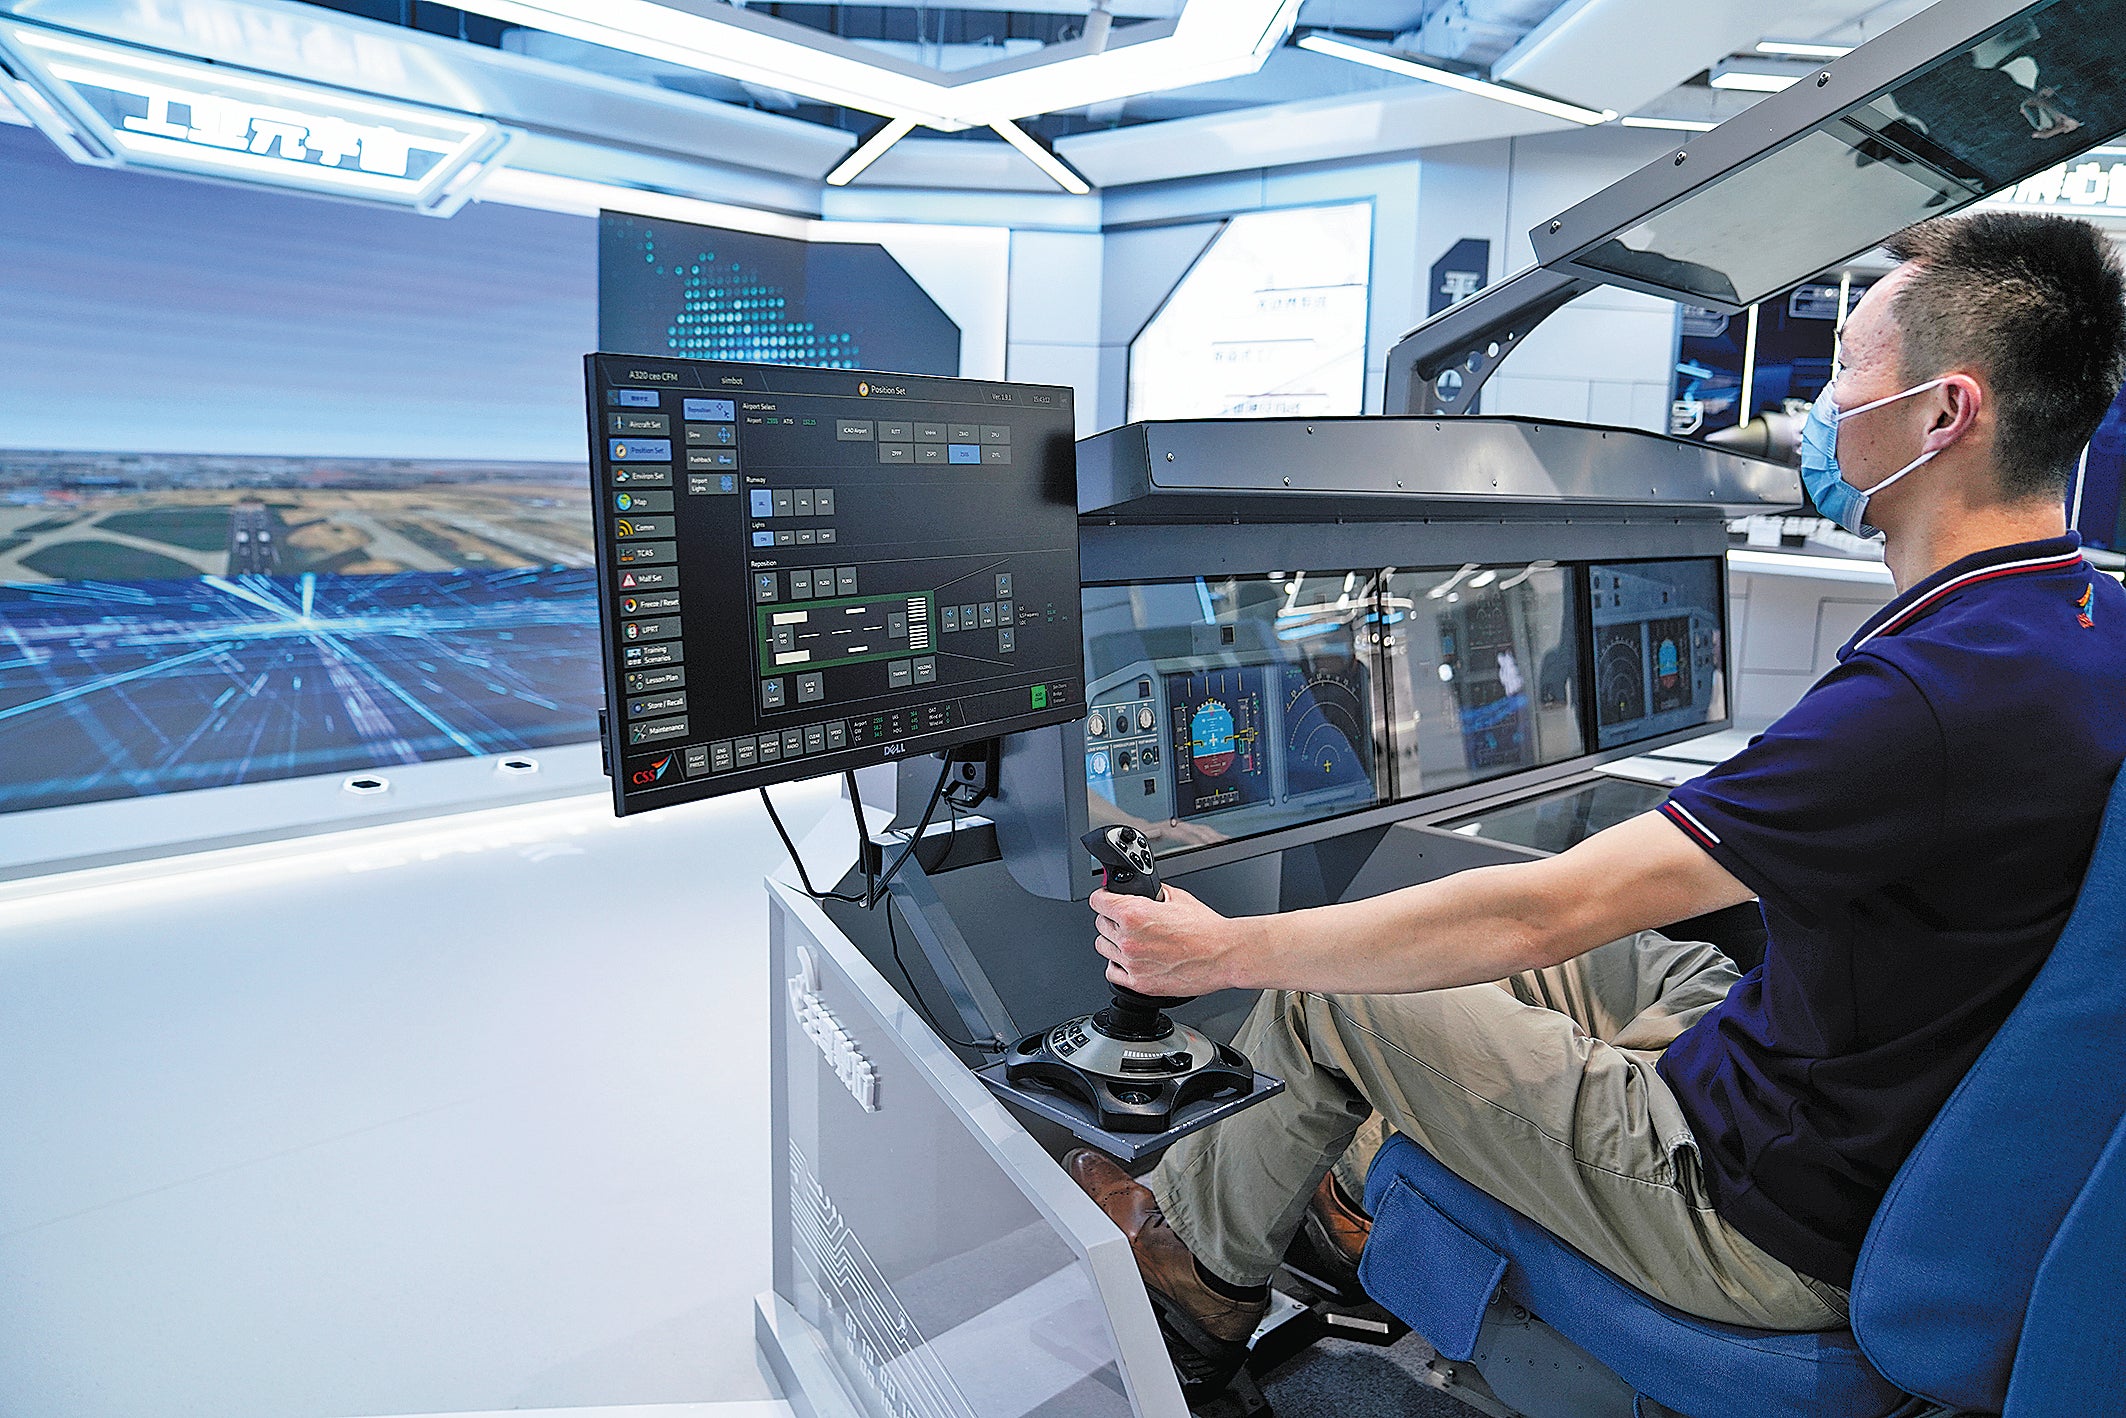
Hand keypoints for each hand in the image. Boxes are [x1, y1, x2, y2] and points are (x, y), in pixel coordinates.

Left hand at [1089, 884, 1246, 996]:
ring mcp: (1132, 963)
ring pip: (1102, 947)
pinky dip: (1118, 965)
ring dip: (1113, 942)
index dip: (1103, 898)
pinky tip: (1133, 958)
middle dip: (1112, 919)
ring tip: (1133, 939)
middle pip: (1099, 924)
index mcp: (1134, 913)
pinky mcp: (1139, 983)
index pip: (1097, 901)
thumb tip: (1138, 892)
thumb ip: (1150, 893)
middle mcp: (1128, 939)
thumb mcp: (1176, 896)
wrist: (1223, 955)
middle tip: (1128, 920)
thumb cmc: (1206, 929)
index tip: (1107, 900)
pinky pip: (1112, 972)